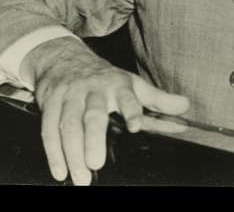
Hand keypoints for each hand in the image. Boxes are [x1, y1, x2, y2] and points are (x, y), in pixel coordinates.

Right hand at [25, 37, 189, 185]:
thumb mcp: (131, 83)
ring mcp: (69, 96)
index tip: (135, 126)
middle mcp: (92, 89)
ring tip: (80, 177)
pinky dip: (53, 151)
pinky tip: (60, 171)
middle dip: (93, 139)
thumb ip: (157, 99)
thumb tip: (185, 107)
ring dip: (71, 152)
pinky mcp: (49, 103)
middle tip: (96, 163)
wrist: (62, 56)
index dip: (131, 109)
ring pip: (68, 124)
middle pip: (92, 114)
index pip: (126, 96)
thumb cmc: (103, 76)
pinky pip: (49, 128)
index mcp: (116, 84)